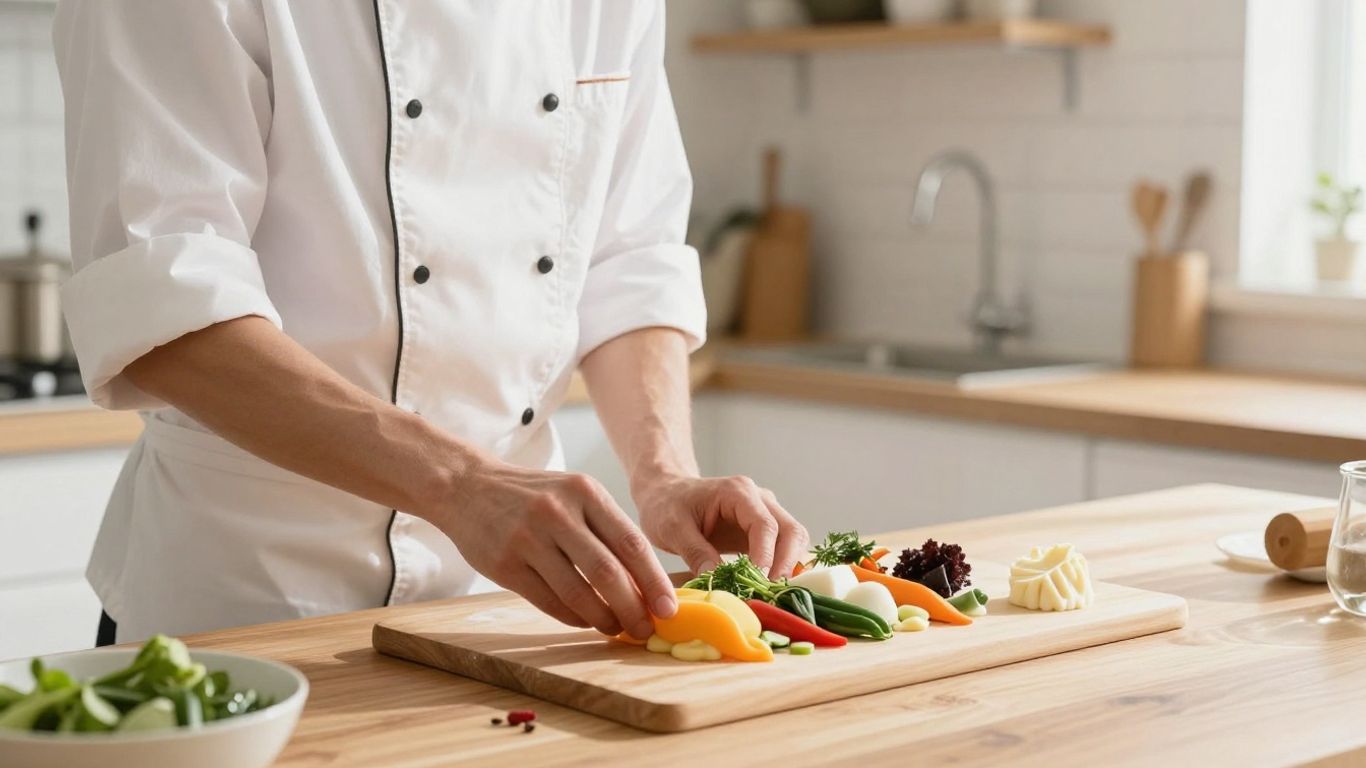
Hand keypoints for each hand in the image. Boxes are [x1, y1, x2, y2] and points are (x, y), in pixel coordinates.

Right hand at [432, 460, 676, 639]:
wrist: (468, 486)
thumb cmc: (535, 496)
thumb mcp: (574, 494)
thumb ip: (607, 530)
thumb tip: (645, 583)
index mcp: (585, 492)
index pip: (631, 543)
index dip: (654, 582)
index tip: (669, 609)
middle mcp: (558, 512)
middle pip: (607, 572)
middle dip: (633, 608)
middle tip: (645, 630)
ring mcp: (528, 538)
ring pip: (577, 592)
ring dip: (603, 618)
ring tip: (616, 628)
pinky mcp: (505, 564)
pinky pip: (548, 601)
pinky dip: (573, 617)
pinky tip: (586, 621)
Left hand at [634, 474, 809, 578]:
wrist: (666, 493)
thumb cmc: (666, 505)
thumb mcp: (673, 529)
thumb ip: (695, 553)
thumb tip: (719, 581)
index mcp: (738, 492)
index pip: (765, 525)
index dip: (765, 557)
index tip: (757, 584)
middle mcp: (759, 499)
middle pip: (791, 531)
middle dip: (786, 565)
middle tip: (770, 595)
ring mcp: (765, 513)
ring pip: (794, 540)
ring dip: (789, 568)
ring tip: (770, 595)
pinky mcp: (763, 530)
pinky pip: (784, 549)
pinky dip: (783, 568)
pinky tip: (770, 589)